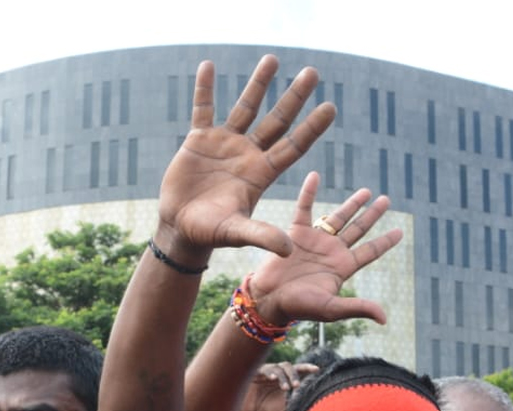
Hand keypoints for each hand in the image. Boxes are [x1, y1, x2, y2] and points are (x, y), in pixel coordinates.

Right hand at [156, 56, 335, 260]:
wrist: (181, 228)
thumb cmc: (211, 233)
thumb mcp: (237, 233)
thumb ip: (261, 235)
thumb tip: (288, 249)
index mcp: (262, 173)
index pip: (294, 146)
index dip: (312, 128)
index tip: (330, 107)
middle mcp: (249, 154)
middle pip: (278, 120)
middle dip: (295, 97)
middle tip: (313, 73)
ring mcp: (225, 145)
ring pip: (246, 107)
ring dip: (259, 84)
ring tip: (273, 58)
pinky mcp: (199, 141)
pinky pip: (203, 109)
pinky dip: (205, 89)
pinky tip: (208, 66)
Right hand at [240, 361, 314, 410]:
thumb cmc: (267, 410)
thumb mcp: (285, 407)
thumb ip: (295, 399)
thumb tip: (305, 390)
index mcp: (286, 379)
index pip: (298, 370)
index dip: (307, 368)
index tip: (317, 369)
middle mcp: (277, 373)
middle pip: (288, 366)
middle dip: (294, 375)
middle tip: (297, 386)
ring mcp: (266, 372)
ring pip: (278, 367)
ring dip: (284, 377)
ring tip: (286, 388)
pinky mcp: (255, 373)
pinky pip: (264, 369)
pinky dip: (270, 372)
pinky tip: (273, 378)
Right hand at [249, 172, 400, 326]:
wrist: (269, 299)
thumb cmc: (300, 307)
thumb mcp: (331, 309)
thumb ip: (357, 308)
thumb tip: (384, 319)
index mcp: (343, 267)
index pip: (370, 251)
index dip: (385, 242)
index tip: (401, 231)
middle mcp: (332, 251)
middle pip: (358, 229)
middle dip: (372, 215)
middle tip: (386, 200)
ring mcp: (315, 240)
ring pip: (337, 217)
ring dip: (352, 204)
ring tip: (366, 191)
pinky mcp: (295, 233)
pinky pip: (304, 208)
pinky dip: (309, 192)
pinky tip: (315, 175)